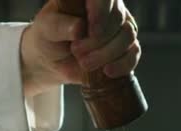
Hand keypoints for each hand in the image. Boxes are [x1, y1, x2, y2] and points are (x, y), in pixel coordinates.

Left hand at [20, 0, 140, 97]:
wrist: (50, 59)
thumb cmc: (48, 36)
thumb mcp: (46, 28)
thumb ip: (60, 25)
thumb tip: (79, 28)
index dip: (101, 12)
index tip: (91, 31)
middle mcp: (109, 8)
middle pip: (119, 19)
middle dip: (98, 40)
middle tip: (76, 51)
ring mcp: (120, 28)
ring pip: (128, 37)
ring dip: (106, 54)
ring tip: (84, 63)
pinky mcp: (125, 49)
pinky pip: (133, 55)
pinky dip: (122, 65)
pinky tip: (107, 72)